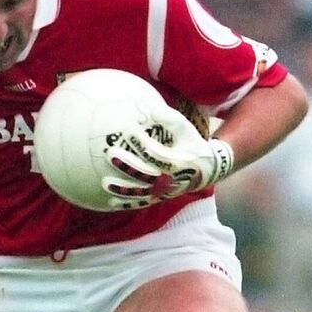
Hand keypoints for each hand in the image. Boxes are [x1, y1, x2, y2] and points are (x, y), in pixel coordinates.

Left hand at [102, 107, 233, 210]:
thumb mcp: (186, 129)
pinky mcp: (160, 197)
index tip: (127, 131)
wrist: (207, 169)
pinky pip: (142, 203)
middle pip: (145, 173)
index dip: (141, 142)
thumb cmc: (192, 144)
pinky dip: (127, 203)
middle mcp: (171, 179)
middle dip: (127, 165)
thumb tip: (150, 108)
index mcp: (177, 161)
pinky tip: (110, 202)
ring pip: (141, 193)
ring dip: (123, 189)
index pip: (155, 153)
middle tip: (110, 154)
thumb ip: (170, 119)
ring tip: (104, 183)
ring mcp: (164, 190)